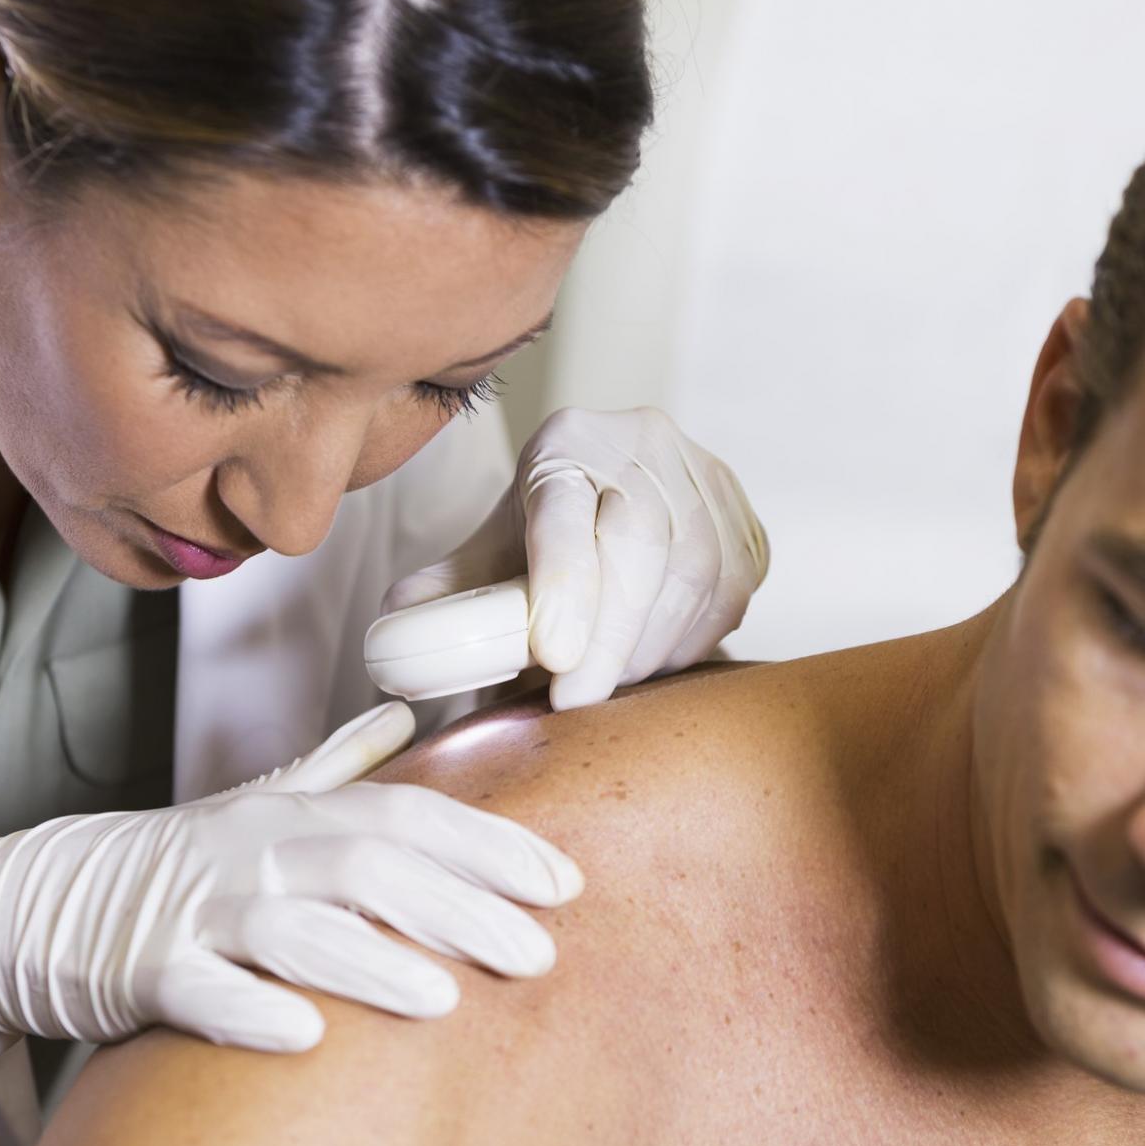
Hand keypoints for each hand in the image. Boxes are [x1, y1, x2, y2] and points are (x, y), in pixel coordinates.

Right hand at [0, 702, 580, 1103]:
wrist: (38, 901)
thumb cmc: (173, 861)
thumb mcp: (259, 803)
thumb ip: (339, 768)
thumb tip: (408, 718)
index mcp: (294, 813)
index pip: (411, 817)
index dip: (490, 848)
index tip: (566, 884)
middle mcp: (255, 851)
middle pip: (369, 867)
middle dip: (460, 910)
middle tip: (539, 954)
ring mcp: (197, 910)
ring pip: (292, 927)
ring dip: (368, 959)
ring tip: (443, 1001)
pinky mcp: (142, 970)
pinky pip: (197, 989)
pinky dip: (247, 1010)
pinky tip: (303, 1035)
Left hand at [388, 407, 769, 709]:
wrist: (613, 500)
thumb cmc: (539, 539)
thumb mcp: (484, 556)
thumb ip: (443, 597)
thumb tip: (397, 642)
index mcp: (565, 442)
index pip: (563, 507)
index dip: (562, 582)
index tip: (551, 655)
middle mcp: (643, 443)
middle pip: (639, 542)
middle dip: (608, 637)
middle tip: (574, 703)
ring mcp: (705, 480)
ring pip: (692, 576)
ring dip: (646, 650)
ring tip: (602, 688)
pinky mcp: (747, 524)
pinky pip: (729, 597)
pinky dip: (687, 644)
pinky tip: (648, 663)